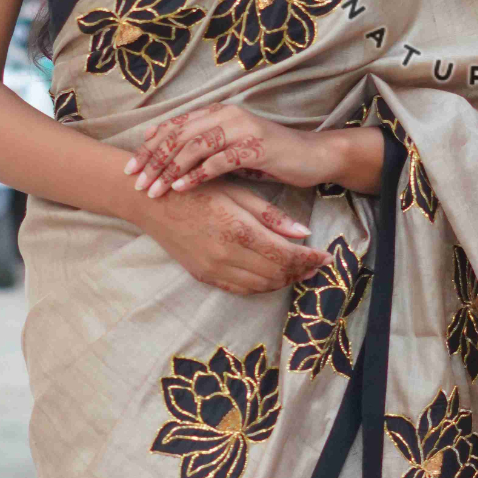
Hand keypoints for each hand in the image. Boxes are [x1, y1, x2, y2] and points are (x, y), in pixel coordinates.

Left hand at [124, 102, 332, 197]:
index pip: (175, 125)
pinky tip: (180, 187)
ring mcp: (242, 129)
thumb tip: (169, 159)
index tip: (131, 165)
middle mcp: (227, 115)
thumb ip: (205, 149)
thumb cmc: (269, 156)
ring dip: (169, 169)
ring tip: (153, 188)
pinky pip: (218, 161)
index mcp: (218, 112)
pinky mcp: (255, 147)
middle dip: (153, 159)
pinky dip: (196, 175)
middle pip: (179, 135)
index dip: (150, 145)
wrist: (312, 156)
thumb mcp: (232, 149)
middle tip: (135, 180)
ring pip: (194, 147)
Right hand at [135, 175, 332, 294]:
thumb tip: (304, 232)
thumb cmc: (195, 188)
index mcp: (238, 230)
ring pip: (260, 285)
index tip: (326, 256)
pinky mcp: (203, 275)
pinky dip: (260, 285)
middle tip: (317, 264)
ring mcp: (213, 269)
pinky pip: (240, 288)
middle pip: (276, 274)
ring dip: (283, 280)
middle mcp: (226, 255)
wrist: (150, 202)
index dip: (310, 259)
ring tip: (298, 269)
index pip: (285, 255)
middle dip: (301, 271)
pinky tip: (271, 274)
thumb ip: (270, 215)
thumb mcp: (236, 193)